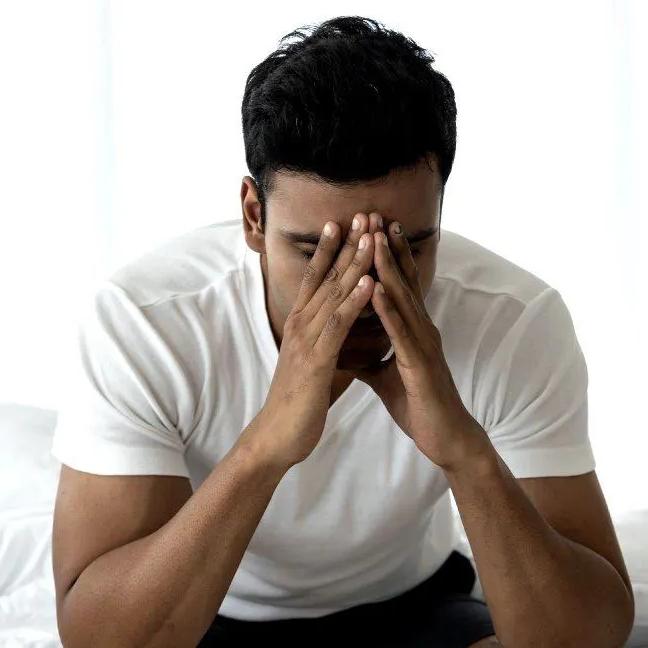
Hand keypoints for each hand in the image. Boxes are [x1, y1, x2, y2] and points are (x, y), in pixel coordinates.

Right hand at [247, 216, 375, 468]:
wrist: (278, 435)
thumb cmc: (298, 402)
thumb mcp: (313, 363)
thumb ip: (326, 343)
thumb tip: (341, 332)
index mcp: (301, 324)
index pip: (316, 278)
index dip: (331, 249)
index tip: (346, 221)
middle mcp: (300, 324)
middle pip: (325, 276)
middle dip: (346, 244)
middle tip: (362, 212)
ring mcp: (306, 340)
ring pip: (333, 293)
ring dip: (353, 262)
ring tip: (370, 235)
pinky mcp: (316, 359)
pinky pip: (337, 325)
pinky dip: (353, 301)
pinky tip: (368, 282)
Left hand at [356, 221, 489, 470]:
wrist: (444, 437)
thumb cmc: (418, 405)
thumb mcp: (385, 376)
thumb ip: (369, 358)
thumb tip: (347, 349)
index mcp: (412, 330)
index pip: (397, 285)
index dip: (385, 257)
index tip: (370, 227)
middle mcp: (421, 329)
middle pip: (402, 280)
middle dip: (387, 248)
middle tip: (373, 214)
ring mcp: (423, 344)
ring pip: (403, 298)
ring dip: (388, 267)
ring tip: (374, 238)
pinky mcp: (420, 363)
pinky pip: (401, 331)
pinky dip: (388, 308)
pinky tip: (375, 288)